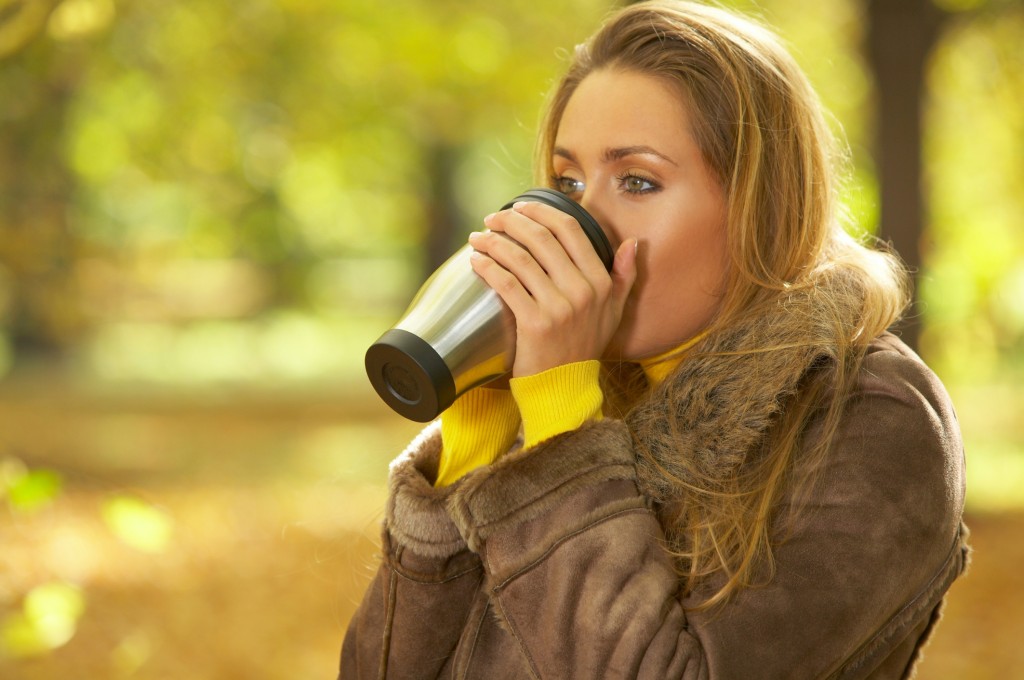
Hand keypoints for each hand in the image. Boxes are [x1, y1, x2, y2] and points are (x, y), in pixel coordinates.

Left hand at [467, 200, 637, 377]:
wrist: (565, 387)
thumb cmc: (583, 347)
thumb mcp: (614, 312)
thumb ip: (624, 276)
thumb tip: (632, 242)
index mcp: (600, 282)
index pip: (570, 230)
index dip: (541, 212)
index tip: (518, 207)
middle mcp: (583, 291)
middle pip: (542, 239)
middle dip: (511, 222)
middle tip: (491, 219)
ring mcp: (559, 308)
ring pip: (520, 259)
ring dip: (493, 242)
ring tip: (477, 239)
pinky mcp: (535, 324)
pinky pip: (506, 284)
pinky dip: (487, 267)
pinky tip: (476, 261)